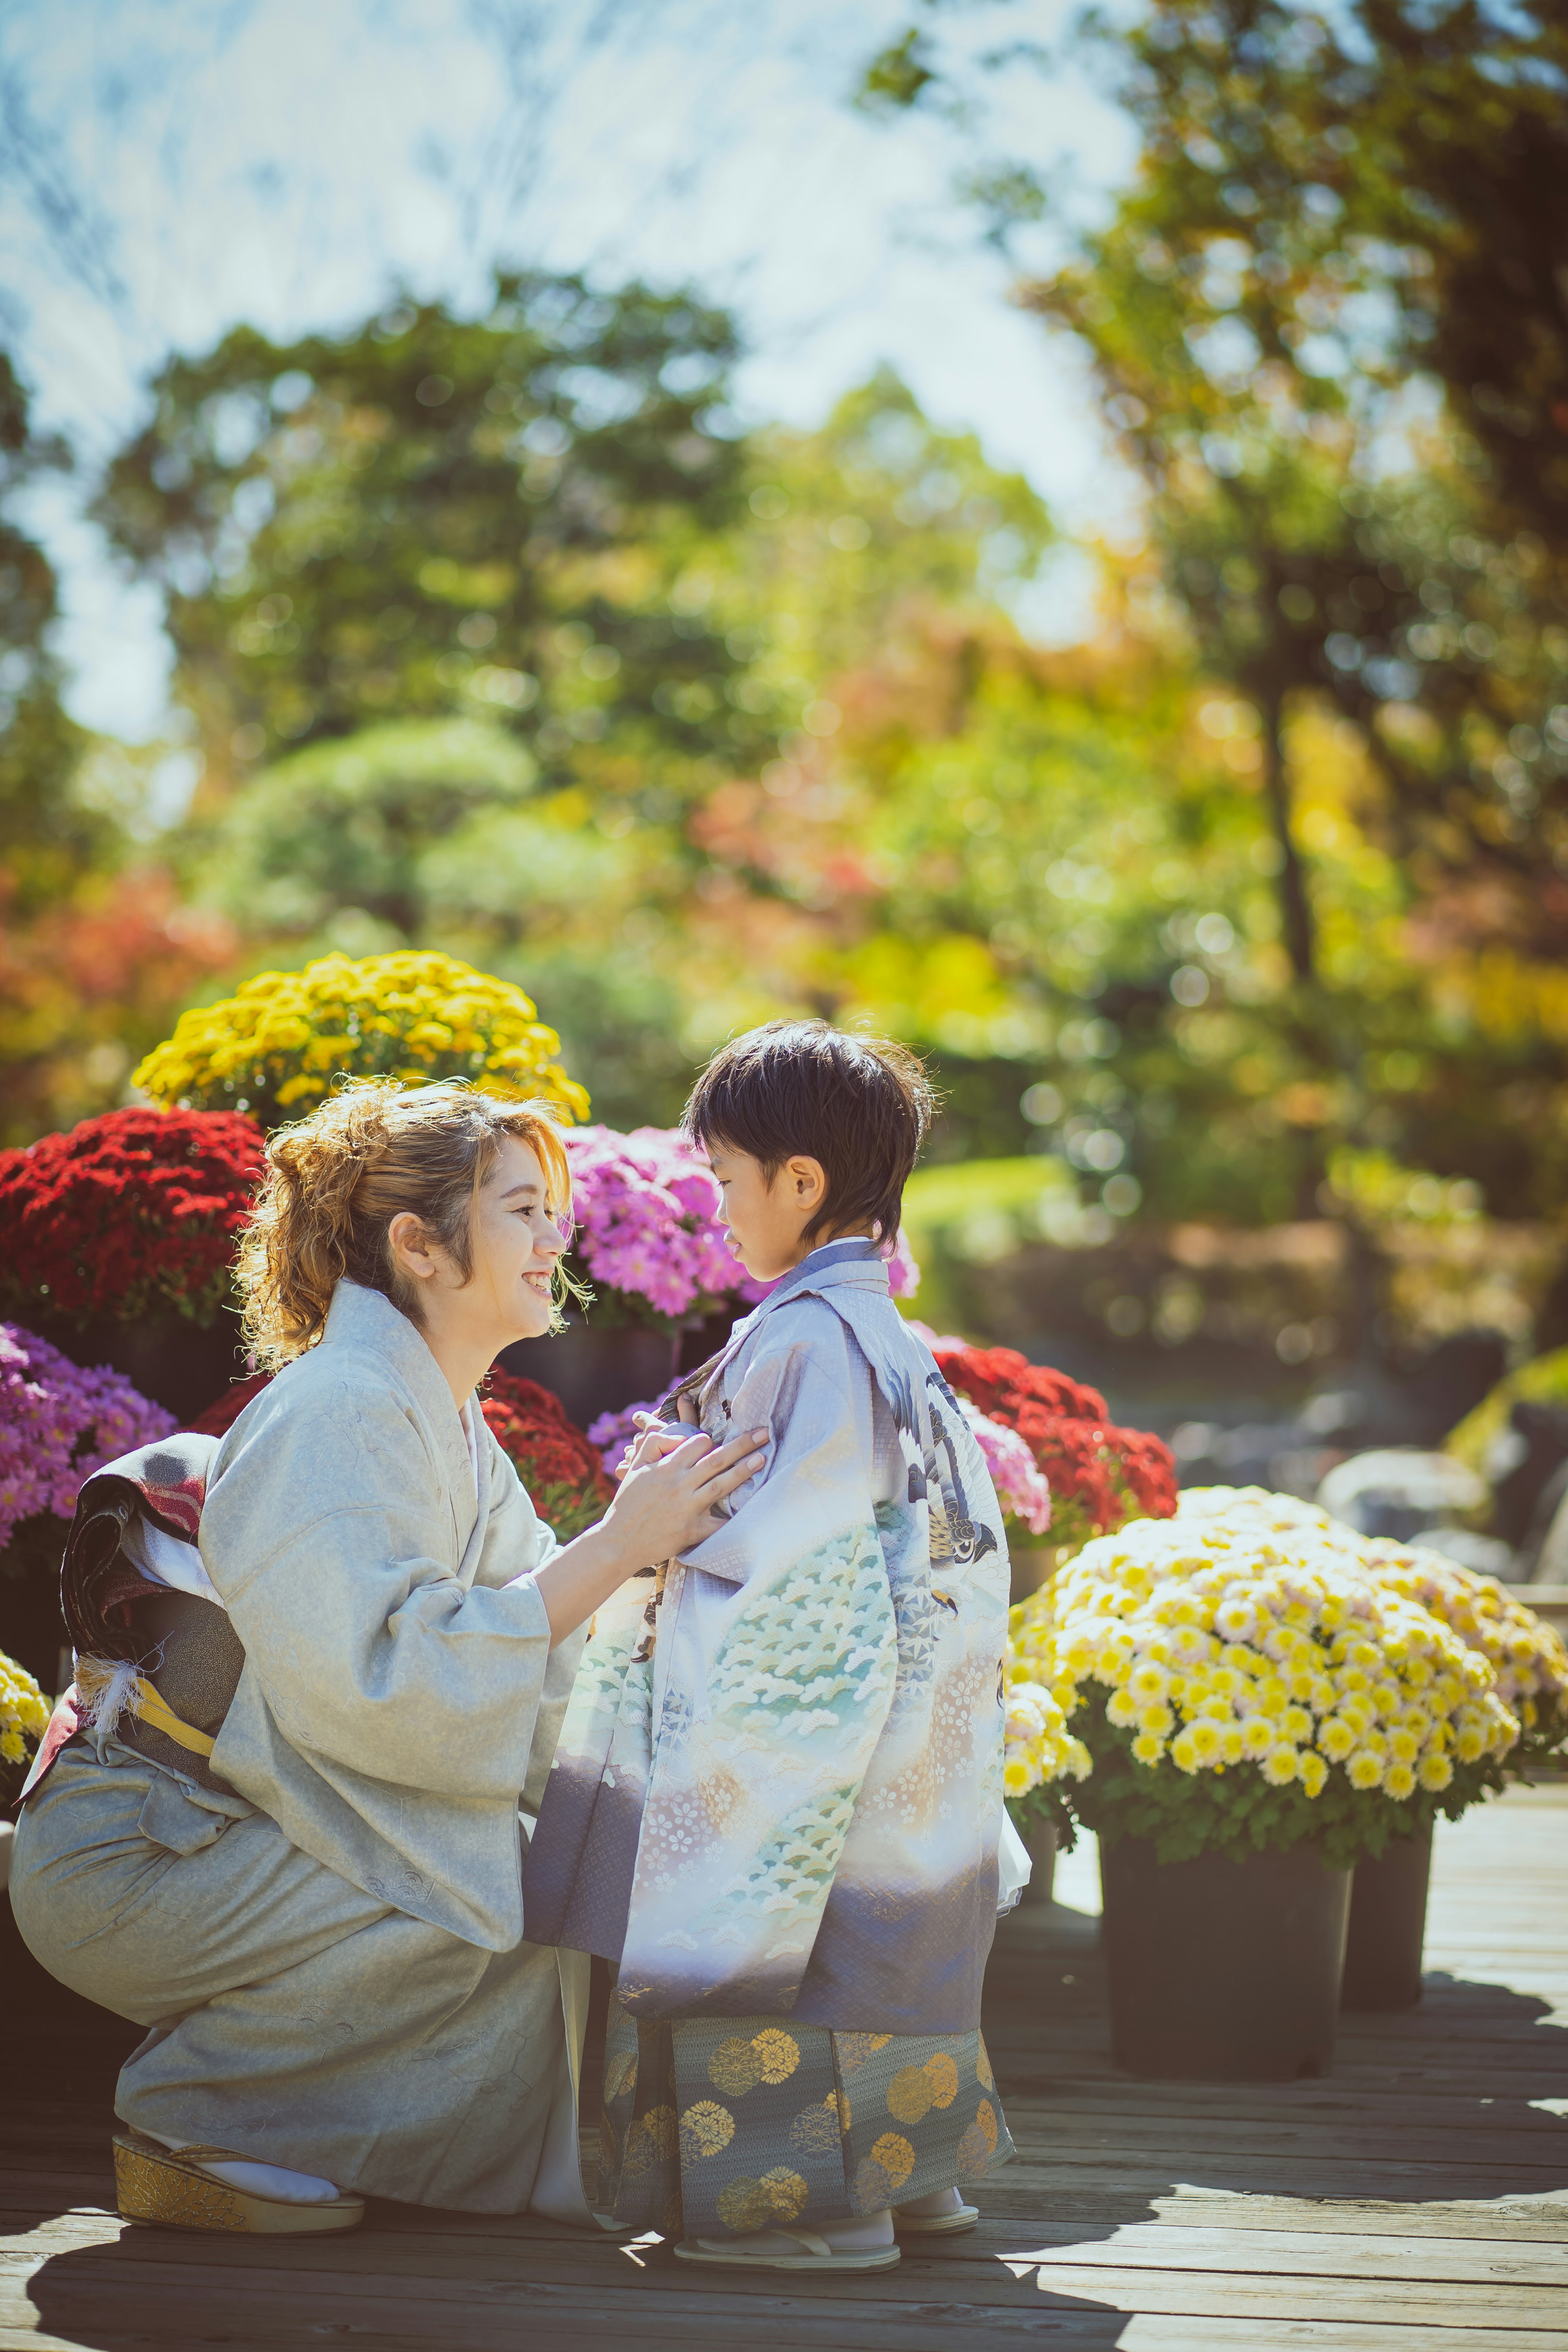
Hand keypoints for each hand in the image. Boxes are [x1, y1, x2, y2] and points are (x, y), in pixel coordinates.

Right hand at [604, 1425, 767, 1562]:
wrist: (620, 1541)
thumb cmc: (627, 1503)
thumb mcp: (634, 1468)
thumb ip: (653, 1445)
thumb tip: (676, 1434)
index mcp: (666, 1468)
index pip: (696, 1444)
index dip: (709, 1440)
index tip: (717, 1441)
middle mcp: (680, 1485)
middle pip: (716, 1459)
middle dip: (742, 1444)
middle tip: (763, 1433)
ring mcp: (688, 1508)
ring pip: (721, 1484)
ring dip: (744, 1470)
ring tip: (762, 1458)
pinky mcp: (693, 1530)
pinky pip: (719, 1524)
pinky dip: (735, 1519)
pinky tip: (754, 1511)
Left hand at [614, 1413, 686, 1481]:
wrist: (684, 1475)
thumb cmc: (689, 1451)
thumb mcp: (691, 1429)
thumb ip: (686, 1411)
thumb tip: (683, 1394)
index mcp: (651, 1429)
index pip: (639, 1417)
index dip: (642, 1419)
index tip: (648, 1422)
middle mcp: (639, 1442)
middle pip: (637, 1438)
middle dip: (644, 1441)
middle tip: (657, 1448)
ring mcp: (633, 1459)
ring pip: (630, 1453)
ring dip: (637, 1455)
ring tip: (650, 1462)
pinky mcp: (629, 1474)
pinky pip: (621, 1468)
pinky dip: (627, 1468)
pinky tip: (635, 1472)